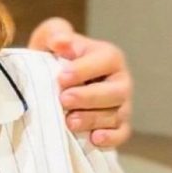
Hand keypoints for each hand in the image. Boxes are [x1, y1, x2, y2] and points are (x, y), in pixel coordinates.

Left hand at [27, 17, 131, 147]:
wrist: (52, 81)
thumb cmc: (54, 57)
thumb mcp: (50, 38)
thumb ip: (56, 33)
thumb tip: (61, 42)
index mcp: (108, 56)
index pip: (105, 61)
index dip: (84, 70)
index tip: (61, 77)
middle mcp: (120, 80)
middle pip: (115, 92)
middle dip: (88, 97)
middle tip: (64, 100)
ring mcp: (121, 104)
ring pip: (115, 115)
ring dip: (92, 119)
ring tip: (69, 121)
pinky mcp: (118, 125)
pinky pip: (121, 134)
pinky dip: (110, 138)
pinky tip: (94, 139)